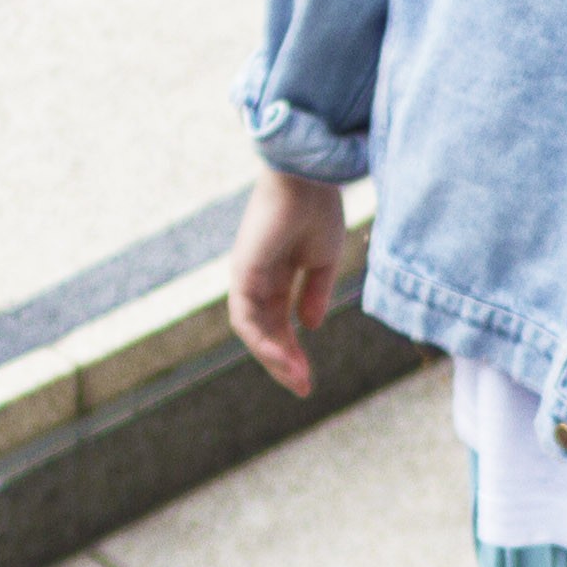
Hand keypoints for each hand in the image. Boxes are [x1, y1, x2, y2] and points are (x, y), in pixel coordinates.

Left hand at [228, 172, 346, 395]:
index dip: (293, 352)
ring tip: (298, 380)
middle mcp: (257, 280)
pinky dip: (263, 342)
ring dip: (274, 359)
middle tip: (303, 388)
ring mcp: (246, 278)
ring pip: (253, 332)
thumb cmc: (318, 209)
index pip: (279, 324)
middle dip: (284, 363)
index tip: (308, 379)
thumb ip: (315, 294)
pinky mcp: (242, 274)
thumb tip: (309, 326)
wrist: (309, 178)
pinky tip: (283, 360)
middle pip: (265, 333)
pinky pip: (246, 320)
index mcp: (276, 276)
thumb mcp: (323, 261)